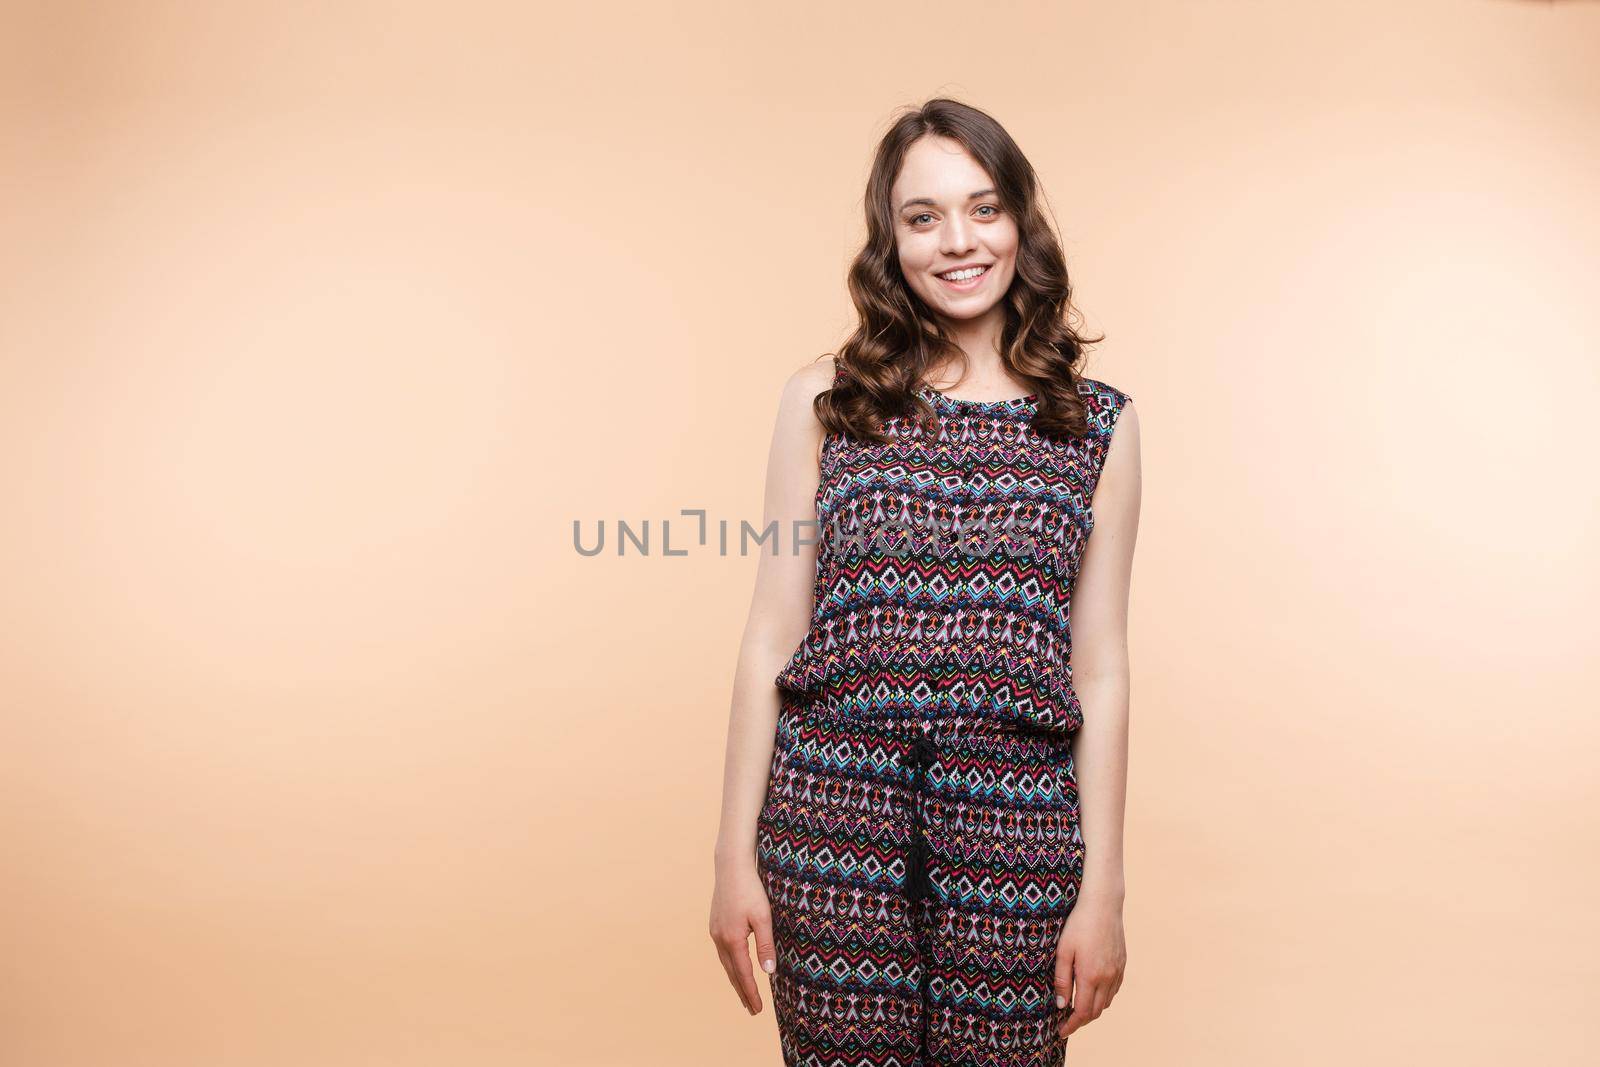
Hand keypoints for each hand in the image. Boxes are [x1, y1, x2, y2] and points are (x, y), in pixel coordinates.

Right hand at [709, 858, 777, 1015]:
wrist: (731, 866)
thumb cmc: (750, 889)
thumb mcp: (764, 917)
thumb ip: (766, 944)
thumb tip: (769, 971)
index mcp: (732, 940)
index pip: (743, 974)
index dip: (751, 993)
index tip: (757, 1009)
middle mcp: (720, 938)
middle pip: (732, 973)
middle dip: (742, 992)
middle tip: (751, 1010)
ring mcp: (715, 931)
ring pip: (726, 963)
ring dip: (735, 980)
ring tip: (743, 994)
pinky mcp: (715, 924)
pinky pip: (722, 952)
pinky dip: (730, 965)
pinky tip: (734, 966)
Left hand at [1053, 891, 1125, 1038]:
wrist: (1103, 905)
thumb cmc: (1078, 925)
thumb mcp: (1062, 951)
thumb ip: (1061, 979)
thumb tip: (1060, 1005)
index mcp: (1091, 976)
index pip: (1082, 1012)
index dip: (1071, 1025)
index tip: (1060, 1031)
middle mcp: (1107, 978)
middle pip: (1095, 1011)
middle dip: (1080, 1021)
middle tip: (1066, 1022)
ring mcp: (1117, 972)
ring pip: (1105, 1002)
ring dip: (1092, 1010)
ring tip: (1076, 1008)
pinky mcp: (1122, 964)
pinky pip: (1113, 990)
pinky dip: (1103, 998)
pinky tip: (1092, 992)